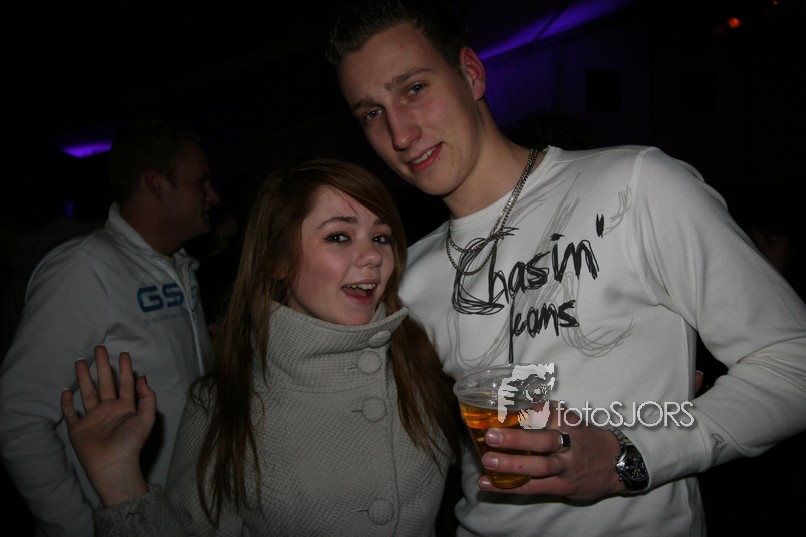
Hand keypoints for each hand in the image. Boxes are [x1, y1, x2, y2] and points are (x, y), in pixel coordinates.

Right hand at [61, 345, 153, 505]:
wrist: (113, 464)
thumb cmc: (131, 442)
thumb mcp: (147, 418)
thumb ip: (147, 397)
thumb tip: (142, 377)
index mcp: (125, 407)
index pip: (125, 383)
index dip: (124, 368)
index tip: (122, 353)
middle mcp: (108, 409)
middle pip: (104, 383)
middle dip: (101, 366)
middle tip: (98, 348)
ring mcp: (92, 418)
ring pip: (87, 392)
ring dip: (83, 377)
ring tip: (79, 361)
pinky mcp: (78, 428)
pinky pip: (71, 413)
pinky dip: (67, 403)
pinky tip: (66, 390)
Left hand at [478, 401, 624, 499]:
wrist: (616, 466)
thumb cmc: (586, 439)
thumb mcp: (573, 421)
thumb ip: (548, 414)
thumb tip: (512, 402)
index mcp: (571, 424)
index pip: (552, 414)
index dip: (532, 411)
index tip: (507, 405)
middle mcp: (570, 445)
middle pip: (545, 441)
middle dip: (517, 439)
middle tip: (491, 434)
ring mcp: (566, 468)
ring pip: (540, 467)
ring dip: (512, 464)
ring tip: (488, 460)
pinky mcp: (561, 487)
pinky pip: (533, 488)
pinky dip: (508, 487)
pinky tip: (487, 483)